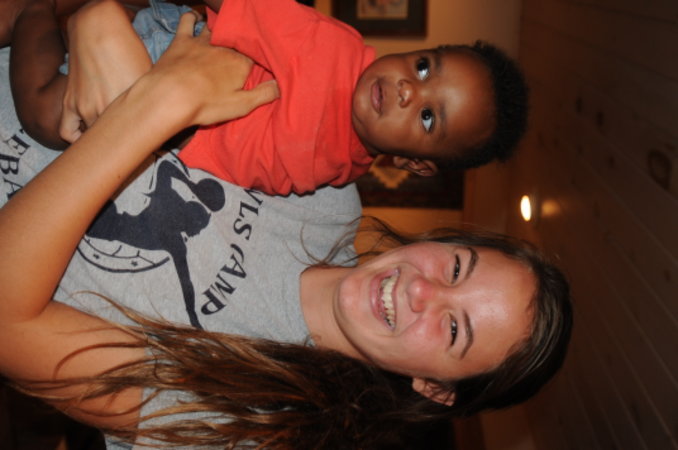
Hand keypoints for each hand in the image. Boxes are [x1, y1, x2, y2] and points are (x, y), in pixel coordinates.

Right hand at [59, 0, 151, 142]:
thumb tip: (166, 122)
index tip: (155, 154)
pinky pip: (68, 131)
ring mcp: (86, 111)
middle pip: (117, 144)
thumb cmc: (129, 53)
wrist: (99, 32)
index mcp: (130, 111)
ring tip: (113, 147)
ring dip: (104, 145)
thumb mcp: (149, 81)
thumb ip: (154, 104)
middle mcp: (107, 114)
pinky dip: (78, 139)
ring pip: (95, 140)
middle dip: (128, 150)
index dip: (150, 151)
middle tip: (136, 152)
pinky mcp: (70, 104)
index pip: (139, 142)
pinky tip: (88, 140)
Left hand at [144, 12, 278, 127]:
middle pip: (237, 41)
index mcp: (240, 63)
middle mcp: (224, 47)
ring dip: (221, 30)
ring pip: (216, 28)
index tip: (260, 63)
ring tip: (224, 34)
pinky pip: (188, 22)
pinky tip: (196, 18)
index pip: (255, 55)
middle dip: (241, 44)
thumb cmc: (207, 104)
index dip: (258, 58)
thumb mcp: (242, 105)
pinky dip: (193, 17)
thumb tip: (282, 84)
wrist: (170, 97)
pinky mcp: (182, 40)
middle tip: (242, 49)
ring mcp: (202, 41)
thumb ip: (264, 94)